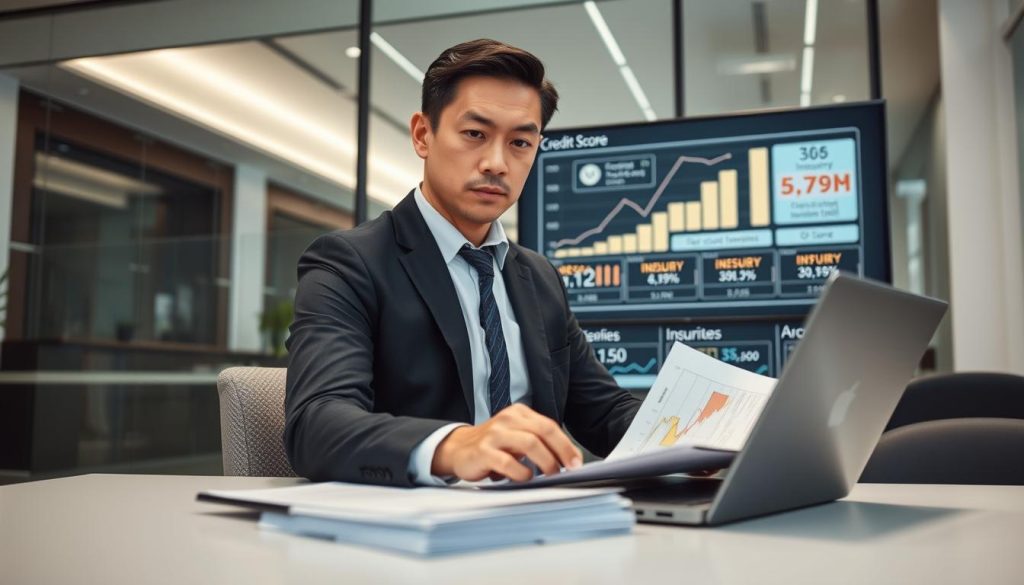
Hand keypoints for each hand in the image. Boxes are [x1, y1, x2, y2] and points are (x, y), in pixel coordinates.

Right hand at [431, 404, 582, 481]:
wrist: (458, 449)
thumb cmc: (494, 446)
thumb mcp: (517, 437)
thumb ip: (540, 443)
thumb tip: (570, 460)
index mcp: (519, 413)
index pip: (549, 426)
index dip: (566, 445)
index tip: (577, 462)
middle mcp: (507, 420)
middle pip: (543, 431)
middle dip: (561, 452)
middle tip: (569, 469)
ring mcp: (494, 434)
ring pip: (529, 444)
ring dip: (545, 462)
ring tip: (550, 475)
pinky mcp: (483, 451)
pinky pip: (508, 462)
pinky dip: (521, 473)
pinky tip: (525, 478)